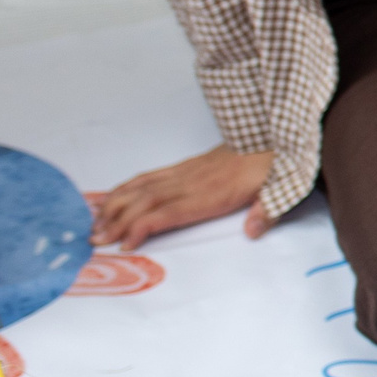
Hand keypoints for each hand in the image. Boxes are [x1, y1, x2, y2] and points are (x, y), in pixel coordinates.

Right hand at [90, 145, 275, 249]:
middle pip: (147, 202)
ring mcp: (187, 172)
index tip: (125, 244)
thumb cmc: (276, 165)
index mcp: (214, 193)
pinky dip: (127, 187)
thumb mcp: (283, 187)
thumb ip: (268, 210)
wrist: (275, 132)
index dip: (144, 226)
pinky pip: (150, 176)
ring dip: (116, 205)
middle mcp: (193, 182)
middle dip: (118, 221)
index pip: (170, 212)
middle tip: (94, 240)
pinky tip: (112, 197)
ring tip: (94, 223)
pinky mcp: (186, 166)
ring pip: (143, 188)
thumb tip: (254, 230)